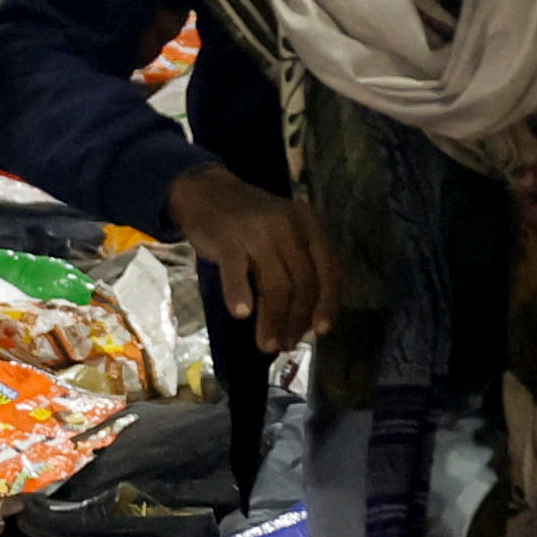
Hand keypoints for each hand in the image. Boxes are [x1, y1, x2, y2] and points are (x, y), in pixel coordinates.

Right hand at [168, 164, 332, 356]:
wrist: (207, 191)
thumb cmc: (251, 222)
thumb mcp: (285, 234)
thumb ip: (299, 267)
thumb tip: (307, 322)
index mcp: (310, 225)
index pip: (329, 271)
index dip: (328, 304)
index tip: (320, 331)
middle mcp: (289, 226)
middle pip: (303, 283)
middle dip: (296, 320)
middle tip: (286, 344)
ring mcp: (258, 232)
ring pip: (275, 286)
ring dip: (273, 320)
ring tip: (267, 343)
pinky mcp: (228, 239)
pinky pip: (237, 274)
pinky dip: (240, 296)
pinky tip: (241, 314)